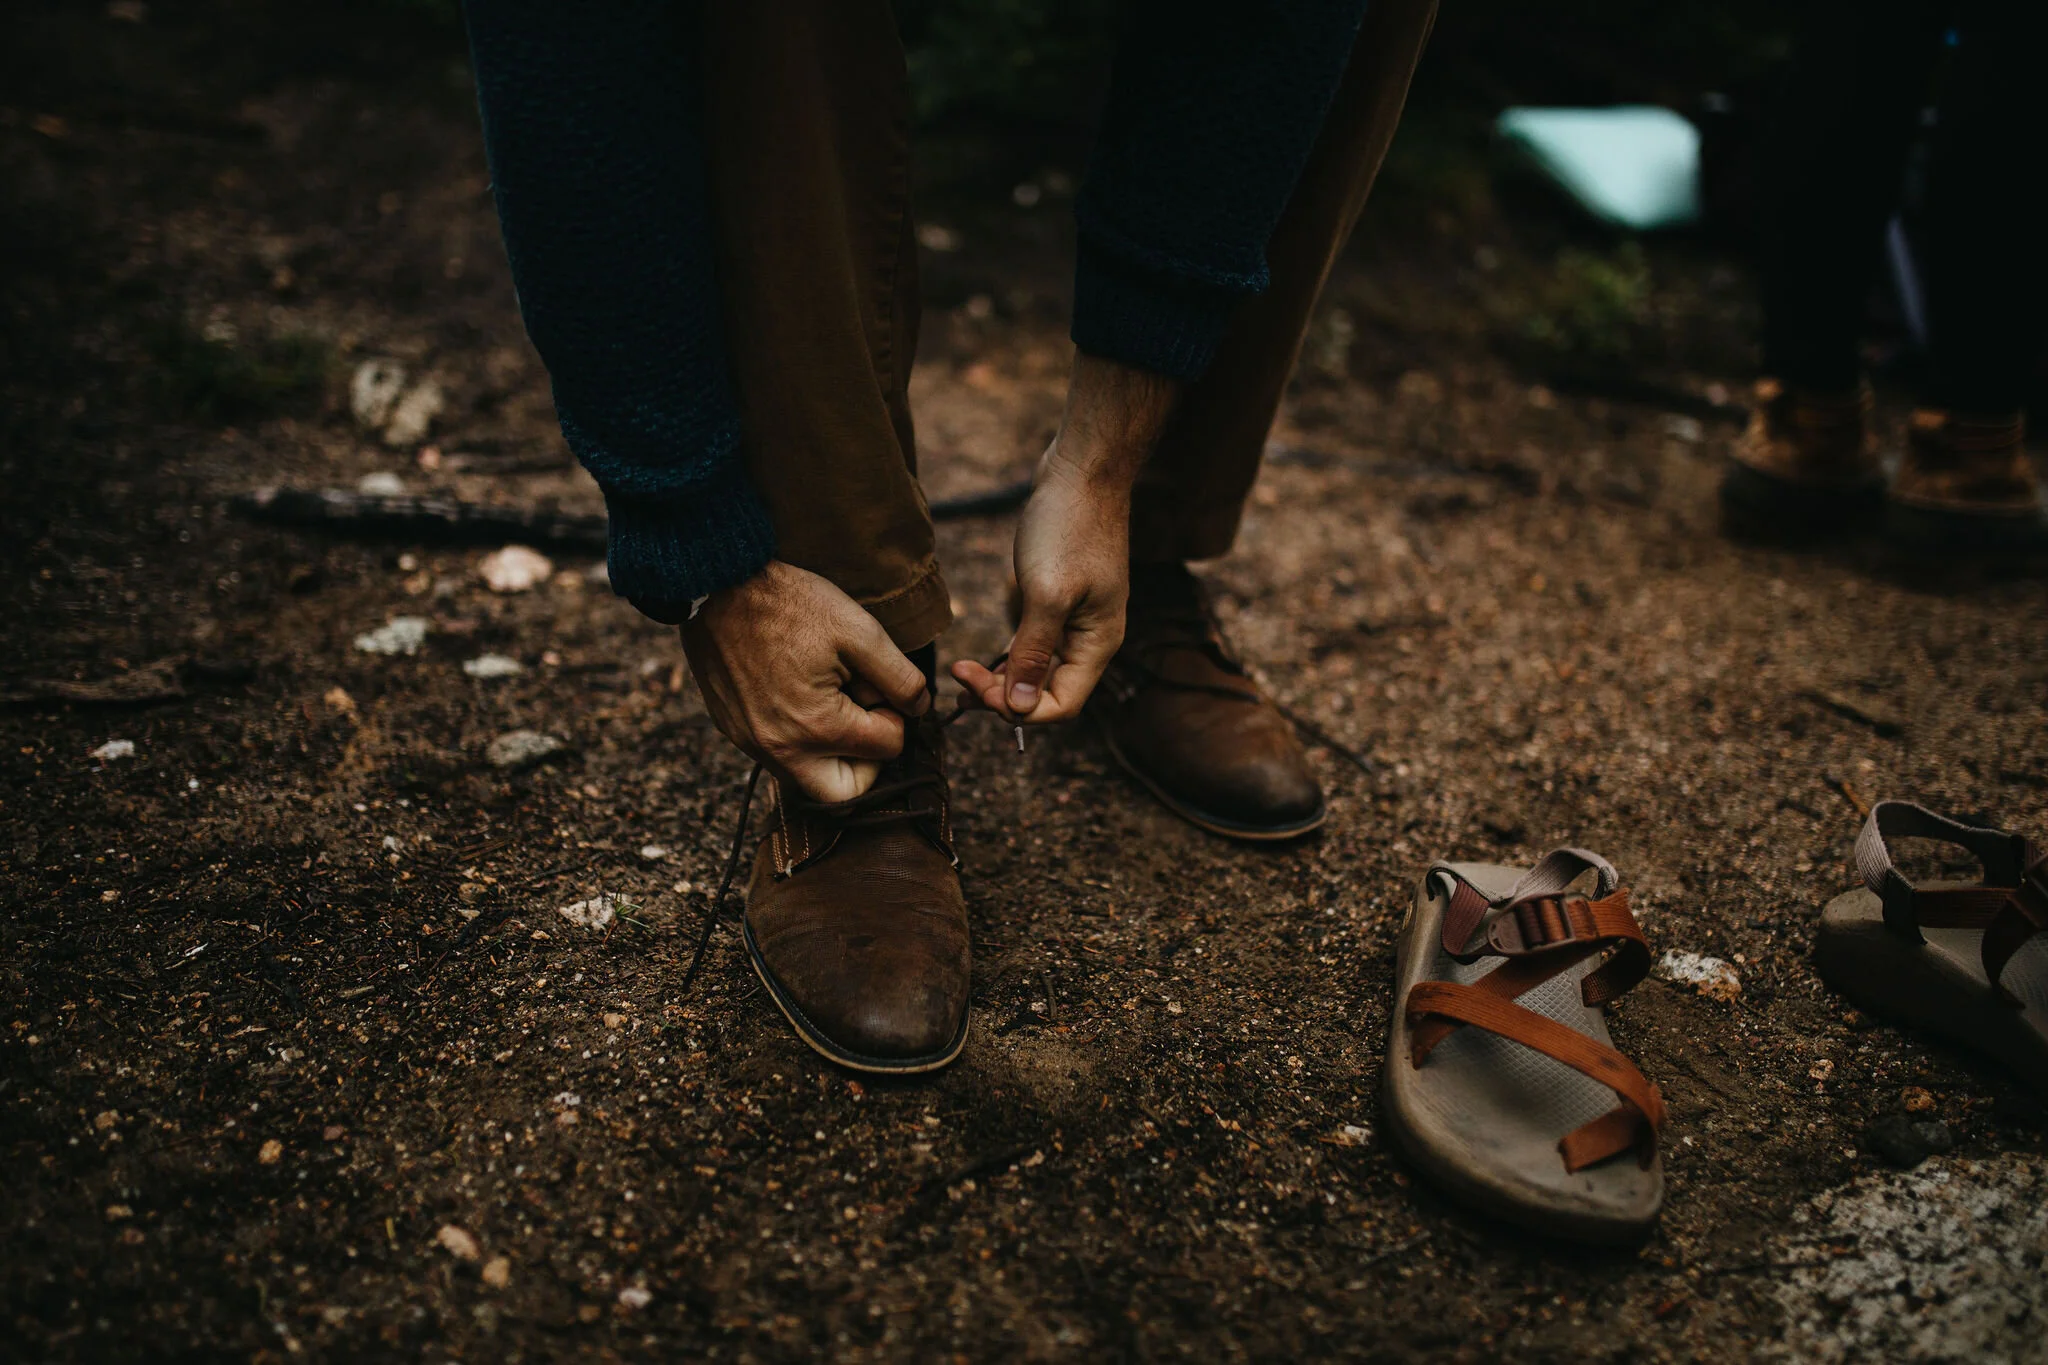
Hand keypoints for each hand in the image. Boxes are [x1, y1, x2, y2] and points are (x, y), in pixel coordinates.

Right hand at [681, 560, 929, 802]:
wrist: (720, 582)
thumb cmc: (792, 603)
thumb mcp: (860, 631)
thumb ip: (900, 678)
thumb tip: (920, 709)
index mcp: (818, 727)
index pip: (887, 749)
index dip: (894, 715)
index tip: (876, 684)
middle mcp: (781, 750)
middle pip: (845, 793)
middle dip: (866, 761)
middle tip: (865, 717)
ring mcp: (752, 744)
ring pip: (808, 778)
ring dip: (831, 751)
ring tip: (829, 697)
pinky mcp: (735, 732)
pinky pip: (778, 756)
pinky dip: (799, 737)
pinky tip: (799, 692)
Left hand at [951, 353, 1180, 722]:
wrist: (1082, 471)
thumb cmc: (1069, 527)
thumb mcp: (1047, 594)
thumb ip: (1031, 653)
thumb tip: (1017, 708)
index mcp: (1096, 644)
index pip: (1060, 706)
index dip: (1017, 709)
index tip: (974, 686)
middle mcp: (1089, 640)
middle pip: (1045, 692)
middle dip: (1001, 693)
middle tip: (959, 675)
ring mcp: (1076, 620)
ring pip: (1035, 669)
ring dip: (1000, 673)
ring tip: (963, 670)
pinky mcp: (1059, 601)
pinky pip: (1032, 640)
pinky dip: (1008, 645)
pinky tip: (988, 637)